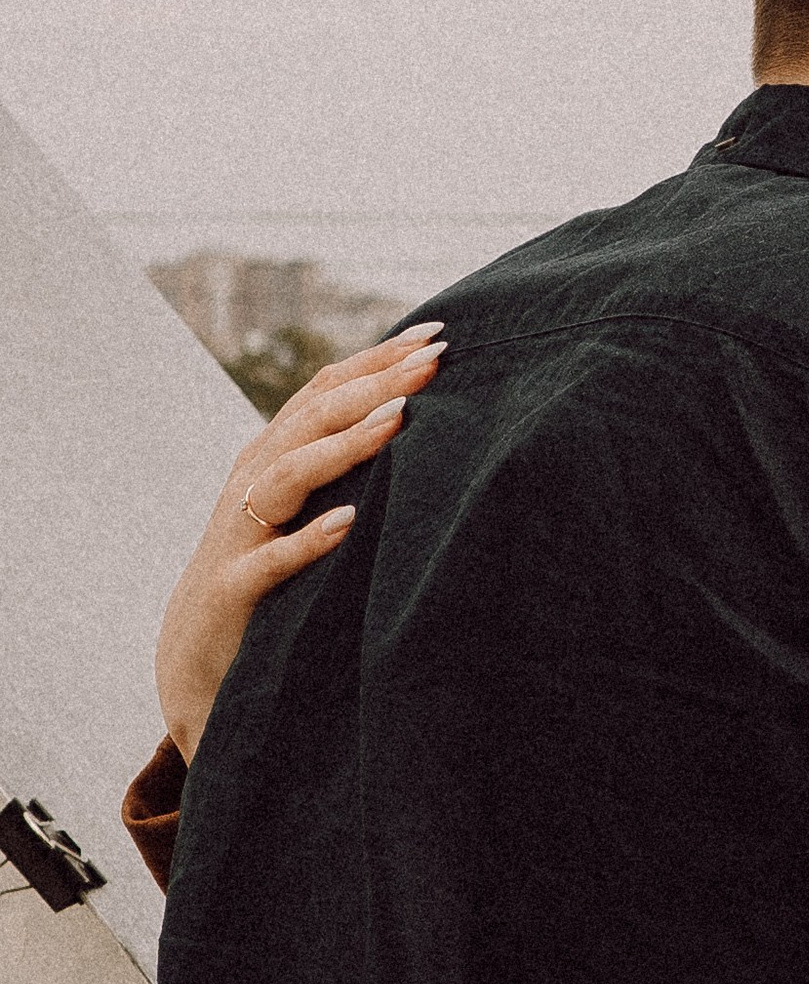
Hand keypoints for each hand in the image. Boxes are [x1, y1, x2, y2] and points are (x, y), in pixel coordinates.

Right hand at [158, 330, 446, 757]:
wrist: (198, 650)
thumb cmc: (271, 570)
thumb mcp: (306, 507)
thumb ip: (344, 464)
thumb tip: (418, 422)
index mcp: (274, 454)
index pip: (326, 391)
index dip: (377, 359)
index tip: (436, 333)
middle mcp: (254, 480)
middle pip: (313, 418)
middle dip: (374, 384)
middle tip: (433, 360)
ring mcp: (242, 530)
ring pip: (289, 474)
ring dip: (344, 446)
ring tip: (399, 419)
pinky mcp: (237, 585)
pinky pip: (272, 559)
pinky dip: (308, 539)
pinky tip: (349, 523)